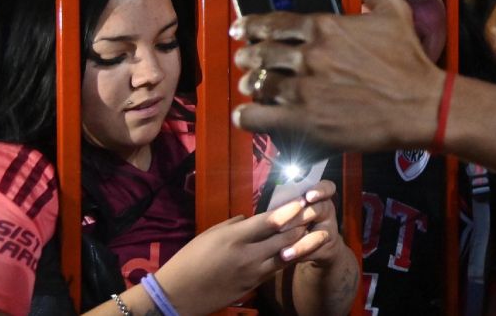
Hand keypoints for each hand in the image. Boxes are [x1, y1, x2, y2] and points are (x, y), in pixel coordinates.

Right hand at [153, 208, 314, 314]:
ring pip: (286, 254)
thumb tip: (254, 218)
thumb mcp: (210, 235)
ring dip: (302, 242)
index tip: (303, 200)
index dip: (289, 210)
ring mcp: (252, 272)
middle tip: (316, 211)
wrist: (178, 295)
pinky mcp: (253, 285)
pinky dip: (290, 257)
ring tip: (317, 229)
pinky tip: (300, 249)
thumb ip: (236, 225)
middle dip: (302, 223)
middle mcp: (247, 255)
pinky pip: (277, 268)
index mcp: (233, 238)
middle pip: (283, 237)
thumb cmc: (190, 260)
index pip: (268, 221)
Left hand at [231, 0, 444, 152]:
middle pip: (262, 53)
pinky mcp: (304, 121)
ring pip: (259, 84)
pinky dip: (247, 116)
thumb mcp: (392, 8)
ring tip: (249, 86)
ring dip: (250, 84)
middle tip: (244, 59)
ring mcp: (304, 90)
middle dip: (248, 55)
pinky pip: (260, 117)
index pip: (274, 23)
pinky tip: (246, 115)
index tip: (241, 29)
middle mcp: (309, 56)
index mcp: (324, 27)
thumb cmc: (408, 58)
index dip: (252, 25)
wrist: (419, 104)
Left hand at [266, 180, 343, 268]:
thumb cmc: (296, 222)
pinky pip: (316, 252)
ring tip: (284, 254)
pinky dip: (301, 256)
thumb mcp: (292, 211)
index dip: (320, 190)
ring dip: (301, 245)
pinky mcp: (329, 248)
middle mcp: (327, 211)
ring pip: (318, 235)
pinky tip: (287, 260)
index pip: (327, 187)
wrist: (319, 246)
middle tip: (283, 226)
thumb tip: (255, 210)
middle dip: (300, 218)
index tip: (308, 196)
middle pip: (320, 209)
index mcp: (319, 197)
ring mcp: (330, 230)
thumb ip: (283, 207)